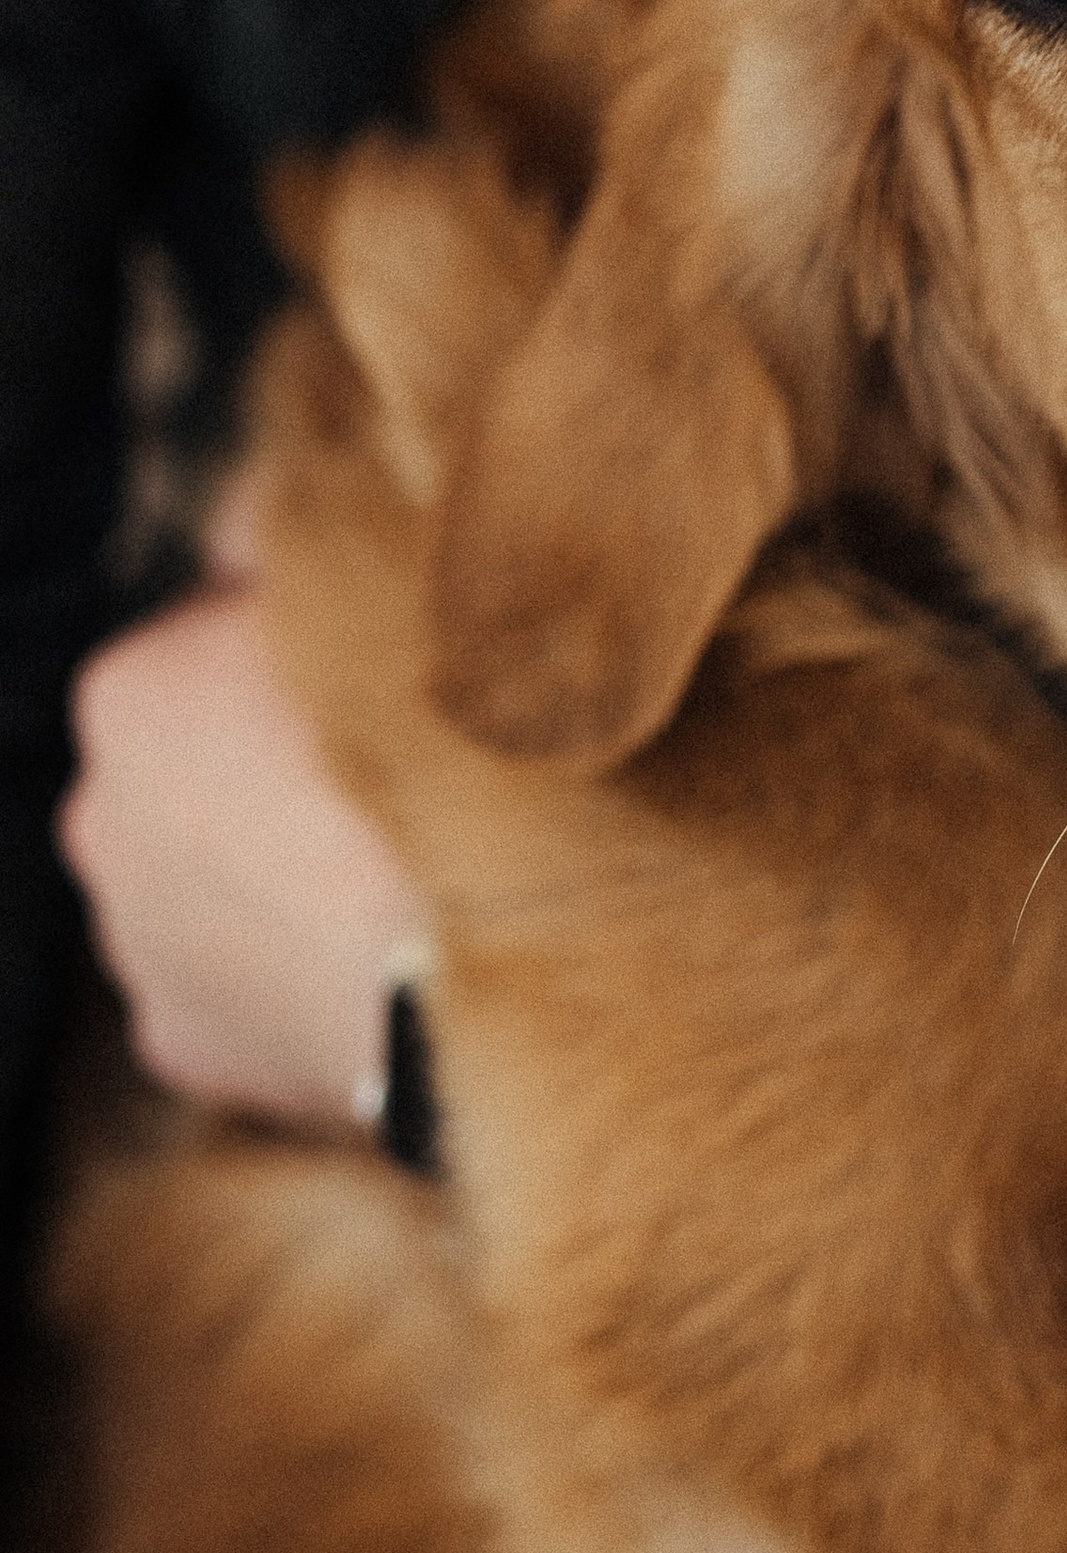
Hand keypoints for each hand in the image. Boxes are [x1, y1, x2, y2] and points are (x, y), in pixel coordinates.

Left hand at [60, 528, 427, 1123]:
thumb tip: (247, 510)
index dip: (297, 641)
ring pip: (207, 877)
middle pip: (192, 762)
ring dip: (271, 870)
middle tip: (388, 773)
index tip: (378, 666)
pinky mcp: (177, 1043)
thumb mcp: (371, 589)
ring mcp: (131, 941)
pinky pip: (234, 985)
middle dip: (264, 762)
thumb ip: (289, 535)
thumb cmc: (438, 757)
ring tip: (384, 874)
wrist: (485, 961)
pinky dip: (284, 971)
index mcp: (128, 690)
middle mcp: (95, 815)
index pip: (210, 631)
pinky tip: (364, 958)